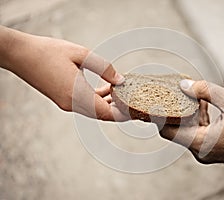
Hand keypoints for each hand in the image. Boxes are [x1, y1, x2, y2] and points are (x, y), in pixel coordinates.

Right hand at [0, 26, 127, 120]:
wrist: (20, 54)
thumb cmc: (48, 52)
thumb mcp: (81, 54)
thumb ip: (104, 68)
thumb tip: (121, 80)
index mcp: (77, 95)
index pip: (107, 113)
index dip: (124, 113)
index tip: (137, 109)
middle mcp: (72, 104)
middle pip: (103, 114)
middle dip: (120, 110)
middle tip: (134, 102)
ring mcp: (67, 104)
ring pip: (95, 110)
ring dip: (110, 103)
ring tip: (123, 91)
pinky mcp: (64, 99)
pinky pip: (86, 104)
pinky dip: (99, 99)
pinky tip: (107, 88)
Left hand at [160, 79, 223, 178]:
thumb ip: (205, 91)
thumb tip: (184, 85)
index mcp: (201, 141)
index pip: (166, 130)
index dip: (157, 114)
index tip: (152, 99)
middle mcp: (200, 150)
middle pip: (175, 128)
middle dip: (172, 108)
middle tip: (170, 90)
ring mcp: (206, 150)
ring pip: (186, 129)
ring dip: (186, 111)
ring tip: (188, 92)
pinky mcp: (213, 147)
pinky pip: (198, 131)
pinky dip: (197, 117)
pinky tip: (202, 102)